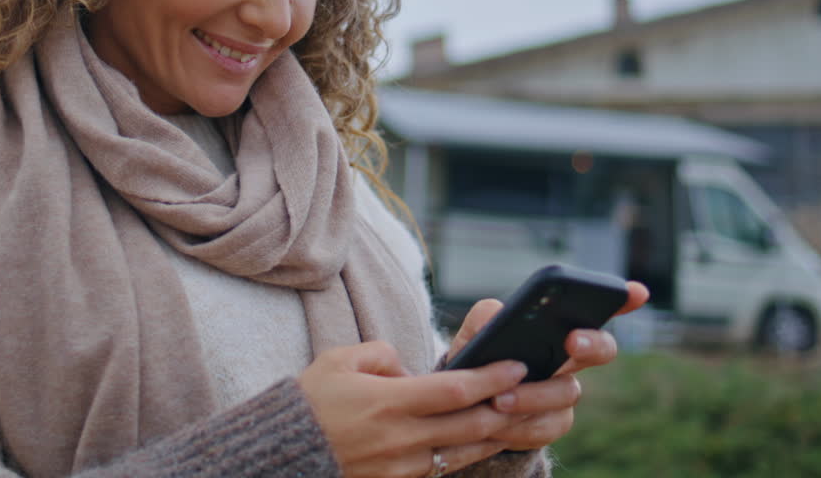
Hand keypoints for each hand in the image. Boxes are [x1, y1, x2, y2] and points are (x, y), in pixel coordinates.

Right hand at [299, 341, 531, 477]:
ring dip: (496, 433)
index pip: (455, 390)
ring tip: (520, 412)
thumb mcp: (340, 360)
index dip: (491, 378)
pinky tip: (483, 436)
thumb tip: (410, 369)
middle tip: (535, 389)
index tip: (517, 364)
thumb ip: (383, 355)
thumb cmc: (311, 401)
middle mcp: (402, 438)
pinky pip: (445, 465)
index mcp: (389, 402)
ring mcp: (404, 466)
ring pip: (466, 451)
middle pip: (472, 425)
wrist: (285, 454)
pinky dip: (469, 450)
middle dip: (508, 406)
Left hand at [443, 281, 649, 450]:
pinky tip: (498, 423)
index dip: (622, 299)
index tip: (636, 291)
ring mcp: (565, 391)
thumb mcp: (476, 332)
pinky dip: (520, 424)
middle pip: (601, 348)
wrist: (468, 405)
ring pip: (567, 392)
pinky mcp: (553, 422)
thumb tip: (498, 315)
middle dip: (591, 343)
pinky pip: (548, 425)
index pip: (597, 309)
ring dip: (534, 395)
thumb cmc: (478, 358)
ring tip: (499, 398)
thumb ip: (486, 317)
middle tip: (570, 342)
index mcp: (557, 327)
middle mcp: (571, 358)